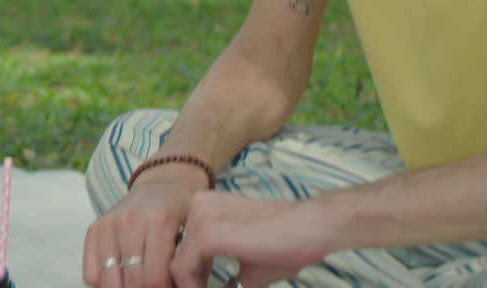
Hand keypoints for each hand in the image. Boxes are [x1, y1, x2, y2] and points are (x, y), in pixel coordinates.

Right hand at [83, 165, 206, 287]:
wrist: (163, 183)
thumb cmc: (183, 212)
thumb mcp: (196, 232)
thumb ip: (190, 264)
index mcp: (160, 221)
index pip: (154, 279)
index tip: (171, 286)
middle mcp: (130, 221)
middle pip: (132, 281)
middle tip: (157, 284)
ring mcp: (109, 224)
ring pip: (108, 280)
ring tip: (140, 281)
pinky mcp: (95, 228)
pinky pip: (91, 273)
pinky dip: (105, 282)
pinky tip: (122, 275)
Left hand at [170, 193, 331, 287]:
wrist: (311, 229)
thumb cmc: (285, 247)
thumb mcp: (247, 269)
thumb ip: (225, 281)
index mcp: (204, 209)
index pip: (181, 252)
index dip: (189, 282)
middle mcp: (196, 206)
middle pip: (175, 259)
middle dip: (187, 285)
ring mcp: (200, 218)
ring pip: (175, 268)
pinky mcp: (208, 233)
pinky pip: (183, 271)